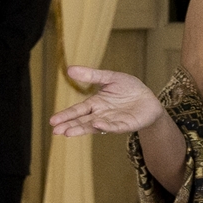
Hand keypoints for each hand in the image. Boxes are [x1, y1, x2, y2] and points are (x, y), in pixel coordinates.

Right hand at [50, 65, 165, 137]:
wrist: (149, 99)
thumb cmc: (129, 88)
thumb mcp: (109, 78)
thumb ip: (91, 75)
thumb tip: (69, 69)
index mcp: (96, 103)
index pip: (77, 110)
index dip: (66, 115)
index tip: (52, 121)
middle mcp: (101, 114)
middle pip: (82, 121)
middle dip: (69, 125)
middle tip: (56, 131)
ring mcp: (112, 121)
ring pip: (94, 126)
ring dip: (81, 129)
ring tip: (68, 132)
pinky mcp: (125, 125)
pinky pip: (114, 126)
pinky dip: (105, 126)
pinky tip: (96, 124)